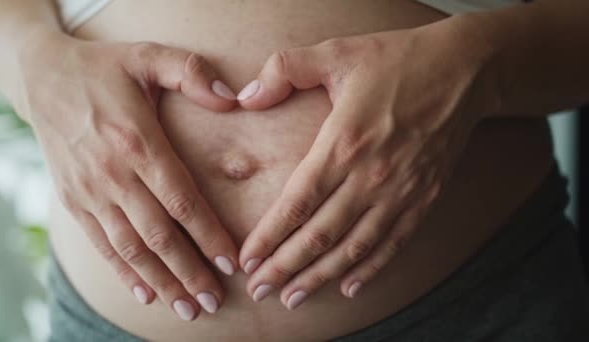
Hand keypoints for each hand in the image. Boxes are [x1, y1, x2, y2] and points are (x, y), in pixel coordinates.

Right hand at [18, 32, 240, 319]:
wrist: (43, 77)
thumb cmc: (105, 68)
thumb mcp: (149, 55)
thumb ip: (193, 74)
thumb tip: (234, 98)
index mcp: (139, 142)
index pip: (181, 200)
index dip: (208, 234)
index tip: (232, 262)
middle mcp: (113, 174)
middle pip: (159, 234)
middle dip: (189, 271)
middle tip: (214, 301)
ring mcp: (90, 191)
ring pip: (131, 248)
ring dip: (162, 281)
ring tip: (187, 308)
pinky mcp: (74, 200)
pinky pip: (101, 244)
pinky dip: (124, 272)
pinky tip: (146, 293)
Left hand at [237, 21, 494, 308]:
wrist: (466, 69)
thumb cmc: (398, 60)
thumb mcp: (336, 52)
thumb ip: (284, 70)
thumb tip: (245, 96)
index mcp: (343, 143)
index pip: (296, 204)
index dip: (269, 237)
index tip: (246, 260)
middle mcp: (371, 176)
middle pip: (320, 235)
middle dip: (285, 267)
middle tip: (258, 290)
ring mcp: (400, 192)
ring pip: (353, 247)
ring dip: (320, 277)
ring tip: (293, 298)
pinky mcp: (424, 197)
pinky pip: (394, 243)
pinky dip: (371, 268)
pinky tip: (349, 286)